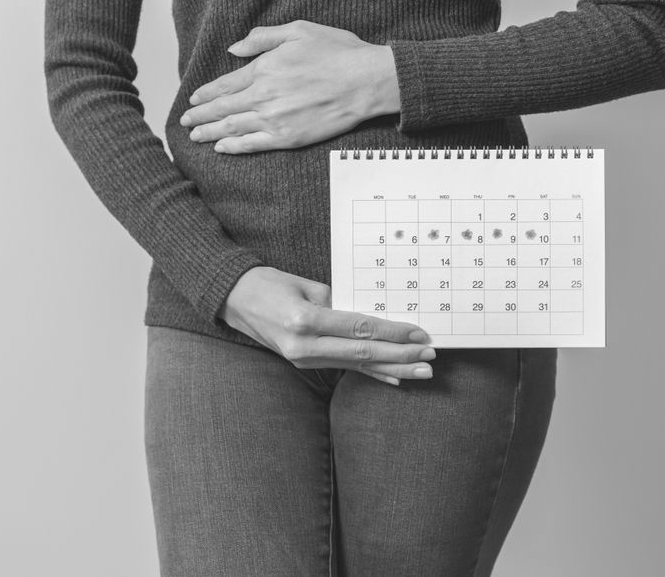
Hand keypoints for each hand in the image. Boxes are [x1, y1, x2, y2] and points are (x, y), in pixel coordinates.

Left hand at [179, 20, 399, 153]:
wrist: (366, 82)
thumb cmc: (337, 52)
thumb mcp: (298, 31)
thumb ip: (262, 38)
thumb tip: (234, 48)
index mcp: (264, 68)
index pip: (225, 84)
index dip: (206, 93)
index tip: (194, 99)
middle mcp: (264, 96)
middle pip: (222, 108)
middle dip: (200, 115)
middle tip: (185, 121)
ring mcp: (275, 119)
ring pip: (232, 127)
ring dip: (210, 133)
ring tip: (195, 137)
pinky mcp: (288, 138)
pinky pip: (252, 144)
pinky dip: (233, 147)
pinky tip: (221, 148)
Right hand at [219, 266, 434, 385]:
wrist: (233, 300)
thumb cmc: (268, 284)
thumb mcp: (304, 284)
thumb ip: (337, 301)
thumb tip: (370, 316)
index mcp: (305, 320)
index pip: (359, 328)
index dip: (392, 333)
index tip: (420, 335)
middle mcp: (305, 345)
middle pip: (363, 351)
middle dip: (400, 355)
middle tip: (430, 357)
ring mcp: (303, 358)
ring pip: (357, 364)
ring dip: (393, 369)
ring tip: (422, 373)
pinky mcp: (304, 363)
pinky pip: (345, 370)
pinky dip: (371, 375)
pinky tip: (394, 381)